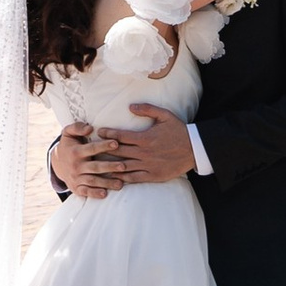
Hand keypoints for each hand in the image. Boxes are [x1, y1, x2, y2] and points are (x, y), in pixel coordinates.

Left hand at [51, 107, 192, 197]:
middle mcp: (144, 153)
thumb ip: (147, 109)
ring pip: (123, 166)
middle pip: (118, 152)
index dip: (108, 134)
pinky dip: (122, 178)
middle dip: (103, 149)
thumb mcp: (165, 115)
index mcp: (145, 138)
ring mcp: (148, 166)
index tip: (99, 131)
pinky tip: (112, 178)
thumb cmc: (178, 130)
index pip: (121, 136)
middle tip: (91, 148)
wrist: (194, 150)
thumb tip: (130, 107)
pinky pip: (134, 178)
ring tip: (96, 165)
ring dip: (109, 165)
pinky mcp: (153, 176)